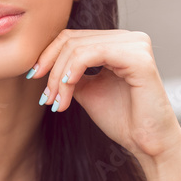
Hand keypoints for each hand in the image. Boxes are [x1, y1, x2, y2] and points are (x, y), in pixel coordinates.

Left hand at [27, 29, 180, 163]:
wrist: (147, 144)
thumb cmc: (123, 120)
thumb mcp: (88, 90)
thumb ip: (71, 73)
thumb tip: (43, 62)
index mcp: (119, 43)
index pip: (74, 37)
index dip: (49, 55)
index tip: (33, 77)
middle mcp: (130, 38)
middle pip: (73, 40)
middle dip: (52, 69)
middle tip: (46, 98)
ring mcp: (136, 45)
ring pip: (78, 48)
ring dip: (60, 77)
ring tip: (57, 102)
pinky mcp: (139, 58)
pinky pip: (93, 54)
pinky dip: (73, 72)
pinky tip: (67, 89)